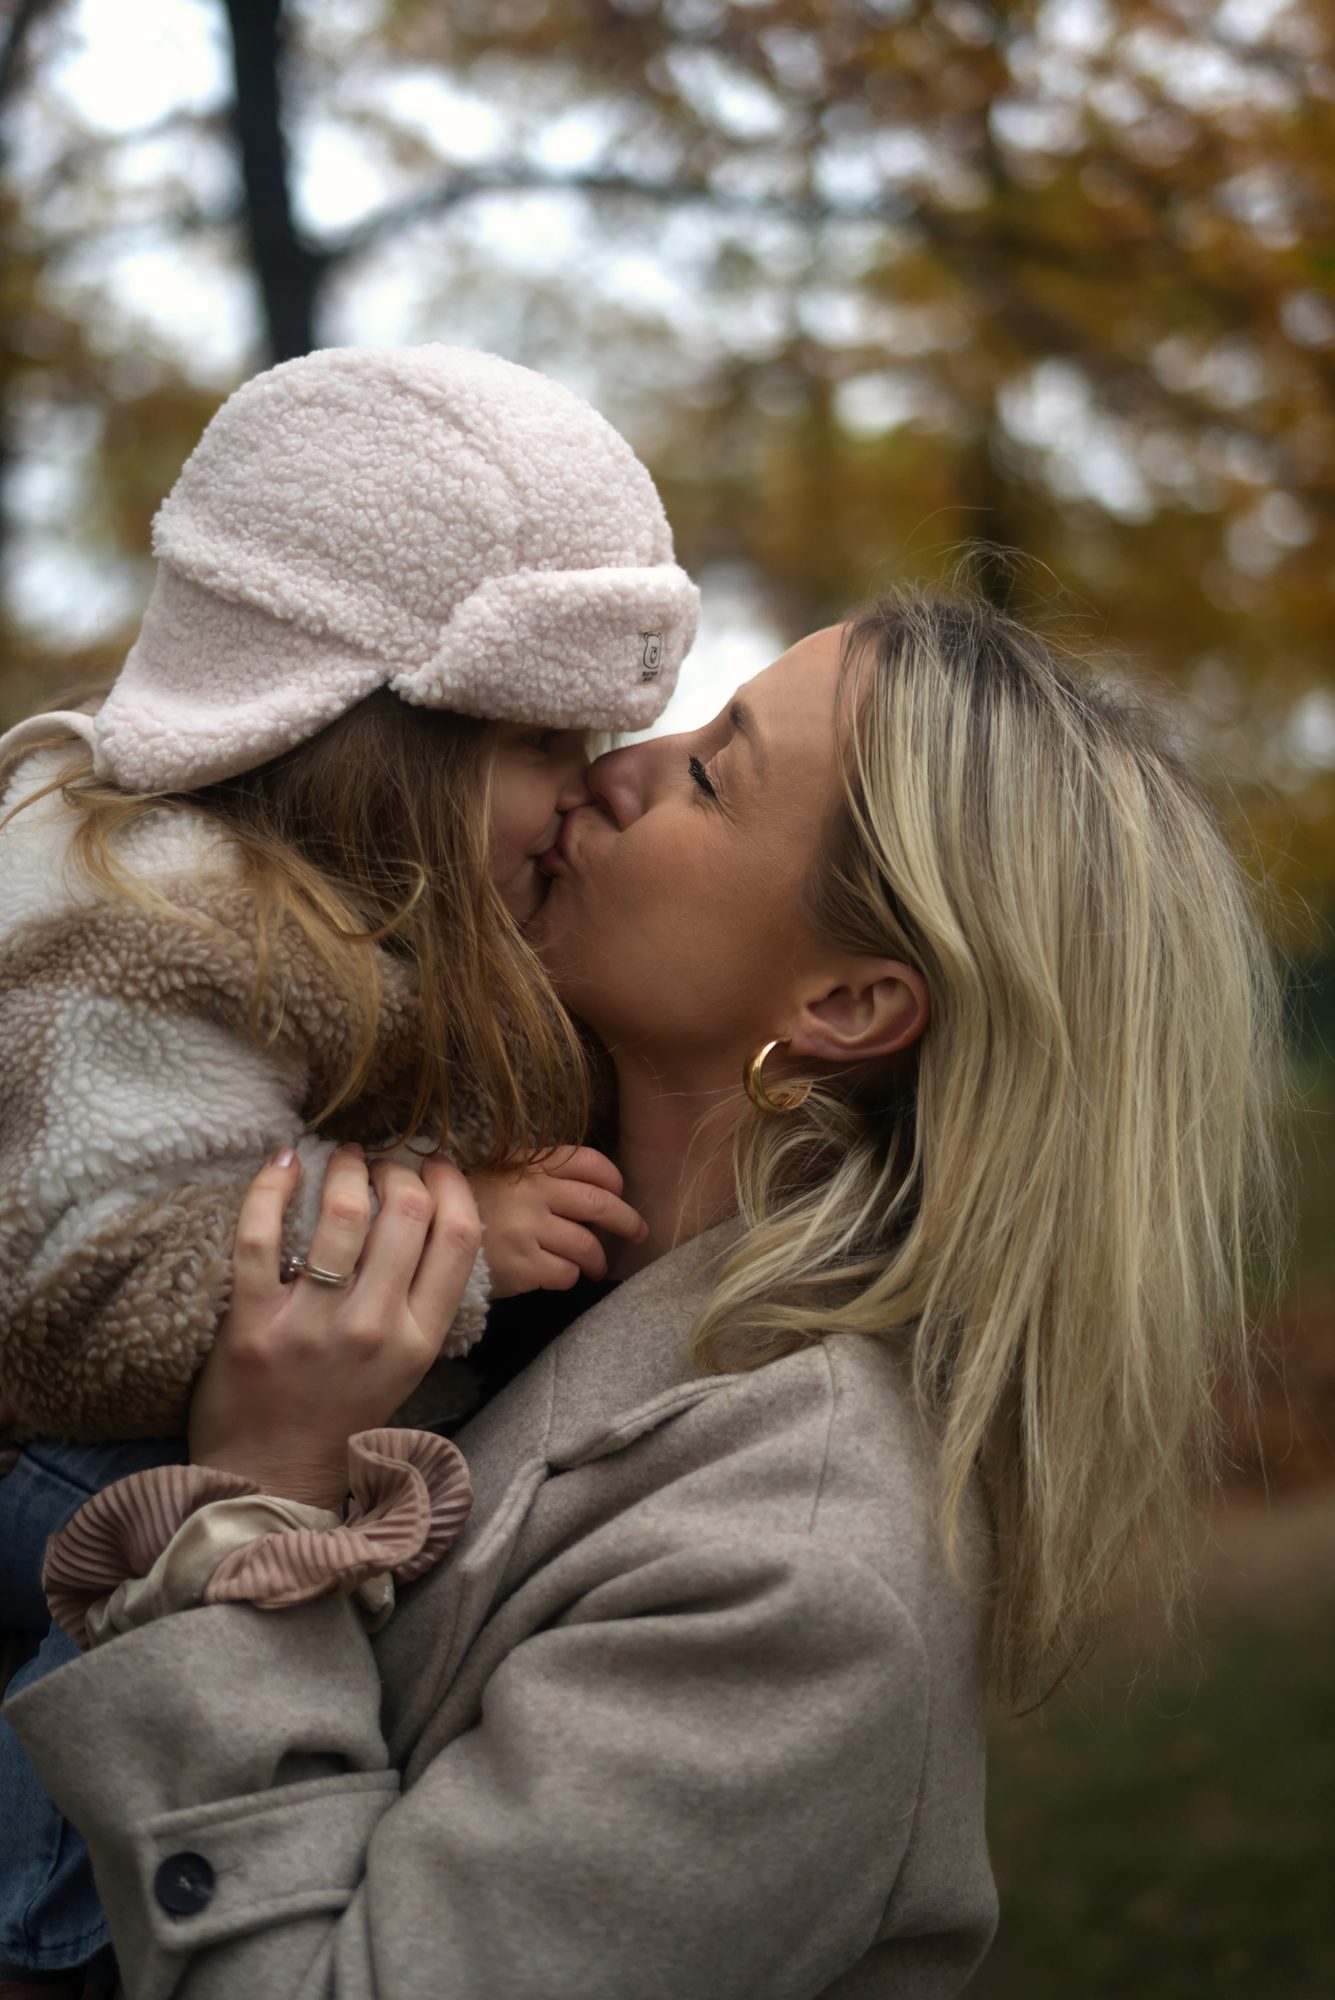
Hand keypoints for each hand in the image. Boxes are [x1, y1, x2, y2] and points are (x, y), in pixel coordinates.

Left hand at [188, 1145, 480, 1507]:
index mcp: (419, 1339)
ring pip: (343, 1214)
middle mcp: (373, 1329)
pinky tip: (283, 1164)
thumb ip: (421, 1299)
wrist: (273, 1475)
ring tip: (342, 1160)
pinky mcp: (253, 1324)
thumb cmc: (342, 1411)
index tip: (436, 1164)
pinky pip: (260, 1237)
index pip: (459, 1237)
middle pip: (407, 1212)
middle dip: (398, 1168)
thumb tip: (431, 1213)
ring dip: (346, 1169)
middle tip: (382, 1163)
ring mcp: (313, 1326)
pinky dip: (270, 1189)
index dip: (452, 1184)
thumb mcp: (406, 1364)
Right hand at [471, 1146, 647, 1296]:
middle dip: (627, 1221)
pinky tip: (559, 1276)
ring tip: (596, 1267)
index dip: (612, 1179)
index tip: (620, 1192)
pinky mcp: (523, 1266)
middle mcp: (533, 1194)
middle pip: (600, 1205)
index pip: (588, 1162)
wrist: (426, 1239)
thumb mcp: (499, 1171)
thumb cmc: (468, 1205)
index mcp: (530, 1165)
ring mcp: (528, 1230)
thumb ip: (539, 1172)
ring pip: (587, 1245)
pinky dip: (570, 1277)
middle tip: (638, 1232)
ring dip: (598, 1259)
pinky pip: (566, 1274)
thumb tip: (595, 1186)